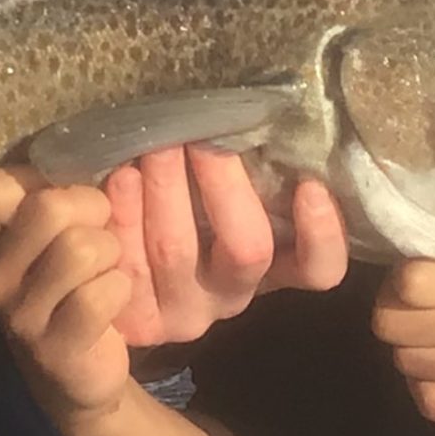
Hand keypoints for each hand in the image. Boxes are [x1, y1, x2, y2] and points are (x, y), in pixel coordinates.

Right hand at [0, 167, 132, 433]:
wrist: (74, 374)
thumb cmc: (65, 286)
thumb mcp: (45, 239)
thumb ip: (53, 196)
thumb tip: (95, 154)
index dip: (43, 181)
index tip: (62, 203)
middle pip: (50, 208)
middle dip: (93, 212)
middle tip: (98, 233)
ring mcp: (19, 314)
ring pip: (84, 248)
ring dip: (111, 254)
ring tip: (104, 270)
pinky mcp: (56, 347)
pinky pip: (106, 291)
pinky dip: (121, 290)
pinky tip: (110, 302)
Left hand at [105, 148, 349, 347]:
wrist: (112, 266)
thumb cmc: (182, 200)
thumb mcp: (224, 190)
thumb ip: (248, 170)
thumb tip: (250, 116)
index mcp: (272, 268)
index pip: (319, 268)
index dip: (322, 234)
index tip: (310, 185)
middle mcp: (234, 295)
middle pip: (246, 249)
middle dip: (222, 183)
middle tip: (198, 134)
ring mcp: (186, 314)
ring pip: (178, 251)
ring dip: (165, 187)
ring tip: (153, 142)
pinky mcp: (139, 319)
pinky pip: (130, 264)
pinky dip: (124, 213)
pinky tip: (120, 176)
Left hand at [371, 260, 434, 428]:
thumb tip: (408, 248)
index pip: (409, 283)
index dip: (400, 279)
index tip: (414, 276)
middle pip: (395, 328)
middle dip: (396, 313)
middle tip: (418, 308)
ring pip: (407, 365)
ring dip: (411, 348)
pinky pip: (432, 404)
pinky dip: (425, 385)